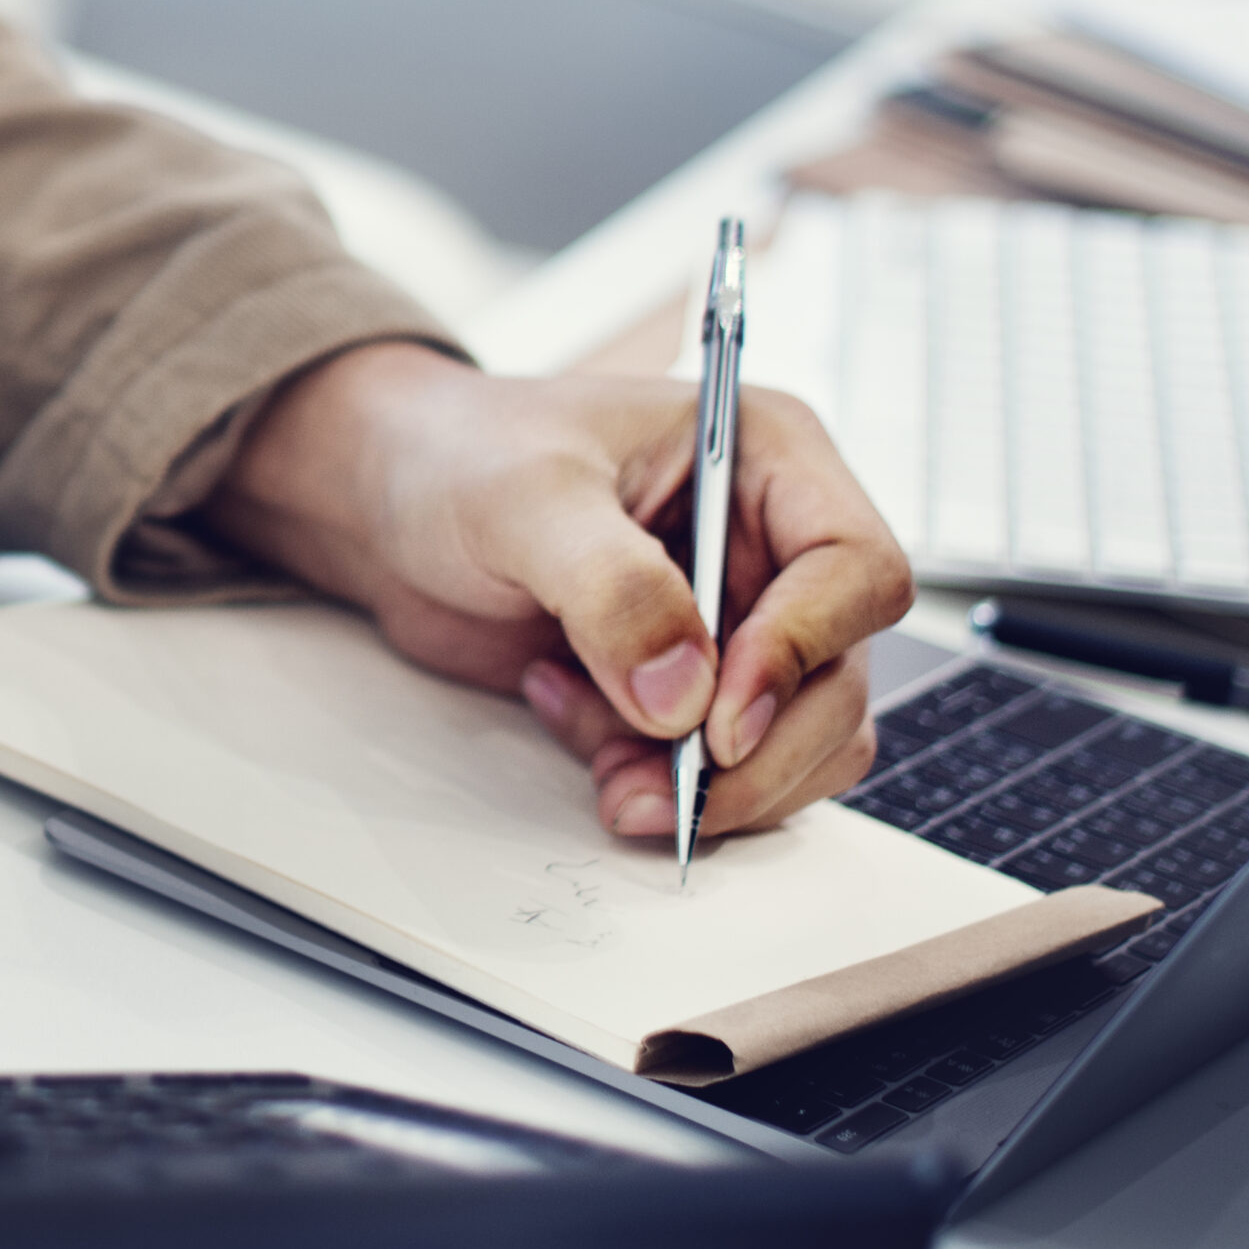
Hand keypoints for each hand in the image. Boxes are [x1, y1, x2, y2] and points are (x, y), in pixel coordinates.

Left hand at [204, 342, 914, 839]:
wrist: (392, 507)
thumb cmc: (460, 457)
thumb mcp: (526, 500)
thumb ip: (611, 587)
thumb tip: (685, 695)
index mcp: (768, 456)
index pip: (856, 568)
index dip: (804, 650)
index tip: (719, 721)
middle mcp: (774, 543)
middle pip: (839, 680)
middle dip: (756, 756)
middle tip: (657, 792)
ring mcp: (743, 622)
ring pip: (798, 743)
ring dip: (708, 787)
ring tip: (603, 768)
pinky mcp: (695, 687)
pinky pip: (725, 770)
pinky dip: (657, 779)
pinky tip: (568, 720)